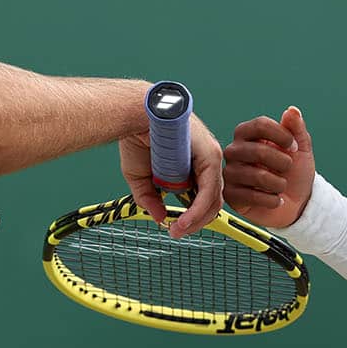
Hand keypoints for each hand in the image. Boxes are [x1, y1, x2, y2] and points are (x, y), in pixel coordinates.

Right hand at [120, 114, 222, 238]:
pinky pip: (208, 190)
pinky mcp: (210, 155)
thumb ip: (150, 198)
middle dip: (195, 222)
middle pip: (212, 202)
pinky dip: (197, 210)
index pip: (202, 198)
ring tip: (178, 229)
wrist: (133, 115)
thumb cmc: (137, 138)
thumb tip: (160, 218)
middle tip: (177, 232)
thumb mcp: (141, 177)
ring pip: (214, 199)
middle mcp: (206, 161)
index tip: (176, 228)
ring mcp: (210, 157)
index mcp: (193, 164)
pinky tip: (183, 221)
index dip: (191, 217)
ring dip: (196, 220)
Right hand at [223, 106, 314, 227]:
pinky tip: (274, 199)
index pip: (260, 124)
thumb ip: (296, 129)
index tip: (294, 147)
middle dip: (283, 162)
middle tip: (287, 169)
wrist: (296, 205)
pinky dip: (272, 200)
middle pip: (258, 151)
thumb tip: (292, 110)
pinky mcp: (230, 195)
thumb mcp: (301, 149)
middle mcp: (234, 151)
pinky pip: (252, 196)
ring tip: (281, 186)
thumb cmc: (295, 174)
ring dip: (279, 184)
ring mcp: (230, 173)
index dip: (282, 135)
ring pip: (257, 175)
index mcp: (247, 134)